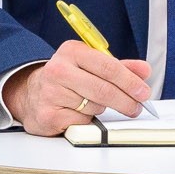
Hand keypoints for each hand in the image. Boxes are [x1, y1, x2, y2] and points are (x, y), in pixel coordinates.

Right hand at [5, 40, 153, 136]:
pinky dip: (87, 121)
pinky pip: (82, 122)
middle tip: (136, 107)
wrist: (30, 94)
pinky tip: (77, 113)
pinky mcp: (48, 114)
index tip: (143, 92)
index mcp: (72, 51)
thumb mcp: (91, 66)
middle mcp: (58, 69)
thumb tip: (144, 70)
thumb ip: (119, 68)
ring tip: (92, 104)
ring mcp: (51, 92)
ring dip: (102, 110)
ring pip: (94, 107)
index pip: (108, 66)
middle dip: (126, 101)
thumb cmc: (67, 79)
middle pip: (104, 90)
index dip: (130, 81)